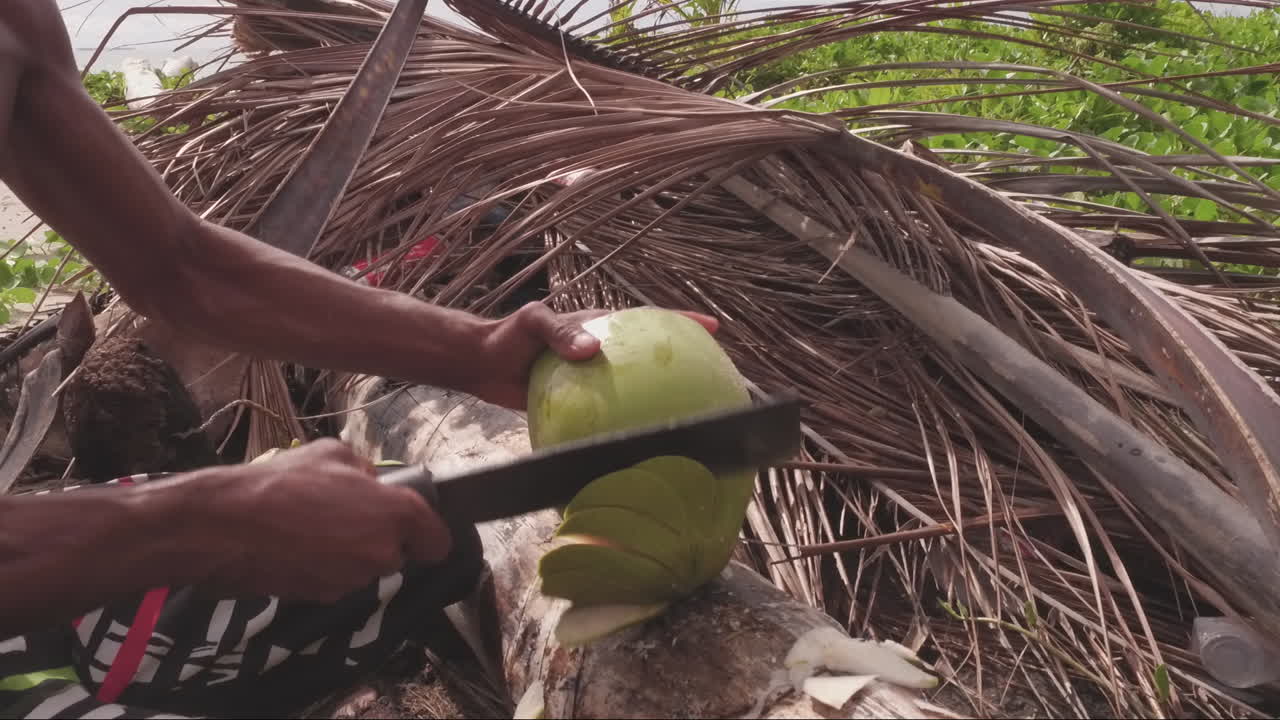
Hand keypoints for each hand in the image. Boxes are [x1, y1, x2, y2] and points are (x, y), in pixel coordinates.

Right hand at [198, 439, 449, 603]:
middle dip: (379, 539)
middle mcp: (382, 553)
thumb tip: (371, 482)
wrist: (226, 526)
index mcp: (396, 514)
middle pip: (397, 554)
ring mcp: (352, 580)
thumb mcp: (333, 453)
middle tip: (345, 516)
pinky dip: (323, 567)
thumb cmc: (282, 482)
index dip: (426, 533)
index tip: (411, 525)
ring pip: (364, 568)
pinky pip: (335, 580)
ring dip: (348, 553)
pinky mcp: (322, 597)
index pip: (437, 541)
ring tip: (311, 527)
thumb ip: (365, 471)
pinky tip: (296, 546)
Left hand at [470, 301, 719, 409]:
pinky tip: (636, 442)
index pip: (646, 319)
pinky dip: (624, 422)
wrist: (479, 363)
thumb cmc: (507, 335)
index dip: (681, 322)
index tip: (713, 328)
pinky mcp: (579, 401)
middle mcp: (602, 349)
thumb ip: (560, 335)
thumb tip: (592, 349)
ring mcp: (593, 377)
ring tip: (687, 413)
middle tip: (714, 375)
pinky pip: (609, 411)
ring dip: (658, 396)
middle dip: (682, 360)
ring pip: (634, 385)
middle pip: (648, 354)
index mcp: (598, 324)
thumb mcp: (533, 324)